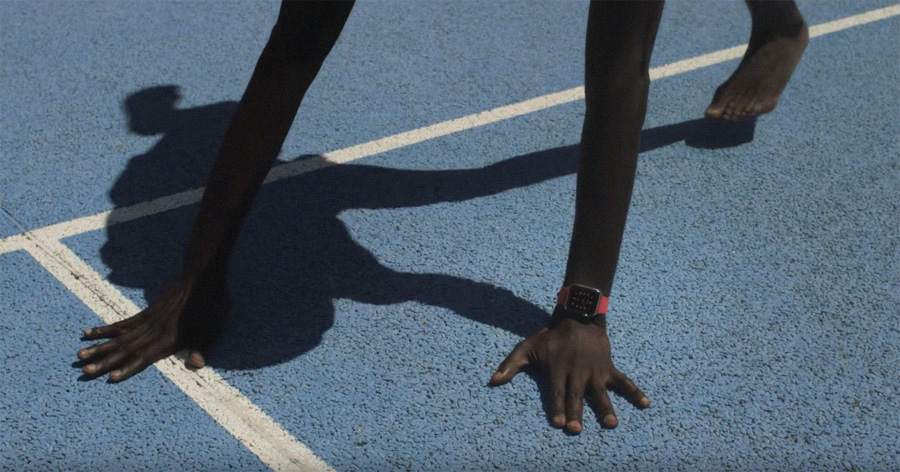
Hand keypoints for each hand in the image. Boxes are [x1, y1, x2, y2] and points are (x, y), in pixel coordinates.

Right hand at [77, 278, 227, 381]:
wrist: (200, 278)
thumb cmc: (210, 306)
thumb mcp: (212, 327)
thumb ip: (202, 346)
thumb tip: (197, 365)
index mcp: (170, 338)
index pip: (145, 357)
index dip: (128, 367)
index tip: (110, 377)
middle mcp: (154, 331)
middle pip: (125, 349)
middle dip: (105, 361)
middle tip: (84, 370)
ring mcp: (148, 321)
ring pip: (119, 337)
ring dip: (99, 347)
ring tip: (79, 355)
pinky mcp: (145, 313)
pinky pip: (121, 323)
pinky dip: (105, 330)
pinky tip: (90, 333)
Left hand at [490, 311, 648, 433]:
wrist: (577, 315)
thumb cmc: (550, 336)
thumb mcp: (527, 347)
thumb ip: (511, 365)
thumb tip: (493, 381)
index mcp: (557, 370)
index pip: (556, 393)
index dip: (557, 408)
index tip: (558, 423)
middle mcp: (576, 373)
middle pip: (576, 397)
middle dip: (576, 413)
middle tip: (576, 429)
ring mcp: (594, 371)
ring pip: (600, 393)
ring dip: (605, 408)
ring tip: (610, 423)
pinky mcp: (608, 367)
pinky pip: (624, 381)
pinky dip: (635, 391)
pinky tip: (645, 403)